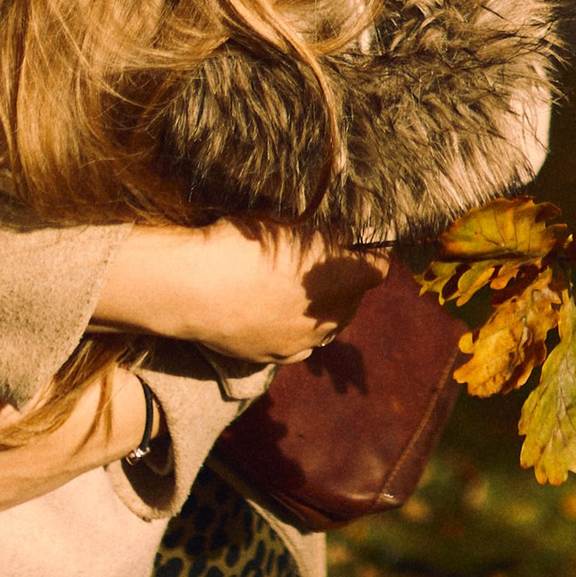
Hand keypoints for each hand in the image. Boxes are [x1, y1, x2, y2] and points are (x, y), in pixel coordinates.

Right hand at [93, 217, 385, 358]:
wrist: (196, 287)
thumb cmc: (245, 244)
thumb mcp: (292, 221)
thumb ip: (325, 231)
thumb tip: (343, 234)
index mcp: (348, 280)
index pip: (378, 265)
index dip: (367, 250)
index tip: (352, 240)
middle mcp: (333, 317)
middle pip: (353, 297)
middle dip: (342, 278)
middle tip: (316, 258)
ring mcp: (304, 342)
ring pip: (325, 324)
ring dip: (318, 305)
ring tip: (291, 285)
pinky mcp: (275, 355)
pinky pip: (297, 343)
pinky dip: (292, 327)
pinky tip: (271, 310)